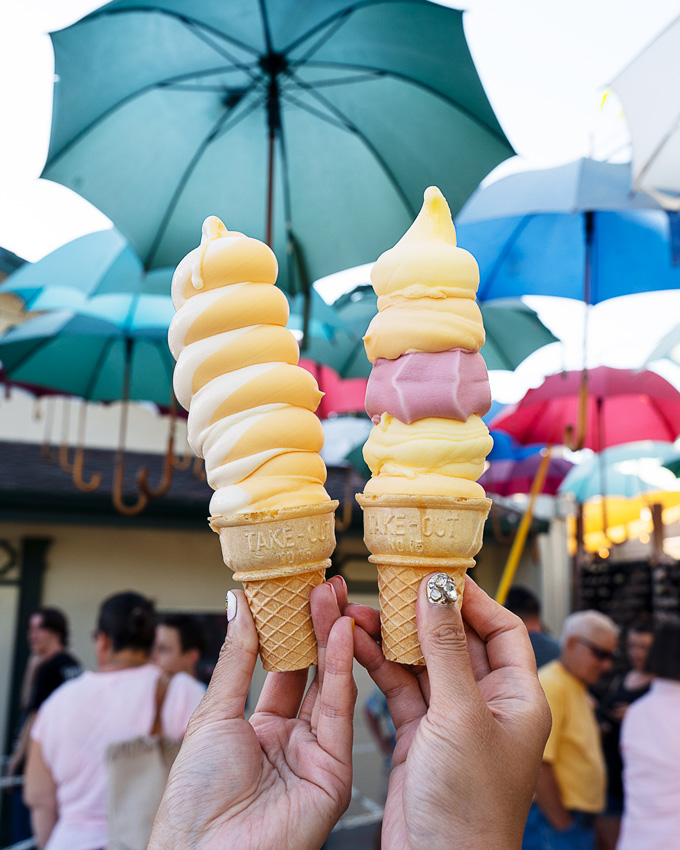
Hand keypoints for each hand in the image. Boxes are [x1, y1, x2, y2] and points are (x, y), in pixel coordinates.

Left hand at [149, 578, 355, 849]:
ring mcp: (315, 755)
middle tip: (323, 585)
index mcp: (259, 729)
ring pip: (330, 685)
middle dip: (318, 628)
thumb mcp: (214, 713)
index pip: (283, 669)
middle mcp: (292, 740)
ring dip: (333, 638)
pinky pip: (339, 710)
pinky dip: (342, 669)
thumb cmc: (196, 798)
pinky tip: (342, 633)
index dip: (291, 631)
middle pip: (311, 673)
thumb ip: (237, 658)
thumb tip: (238, 604)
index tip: (296, 592)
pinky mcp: (334, 771)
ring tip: (332, 595)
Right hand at [341, 575, 551, 849]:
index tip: (438, 573)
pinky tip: (357, 643)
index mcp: (516, 697)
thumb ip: (446, 648)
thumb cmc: (468, 807)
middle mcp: (486, 705)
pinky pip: (400, 687)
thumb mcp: (459, 714)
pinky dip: (379, 665)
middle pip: (456, 641)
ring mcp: (450, 720)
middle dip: (423, 614)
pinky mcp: (419, 735)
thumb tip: (438, 590)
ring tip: (361, 610)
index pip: (501, 629)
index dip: (471, 599)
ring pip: (422, 662)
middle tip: (392, 584)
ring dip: (394, 637)